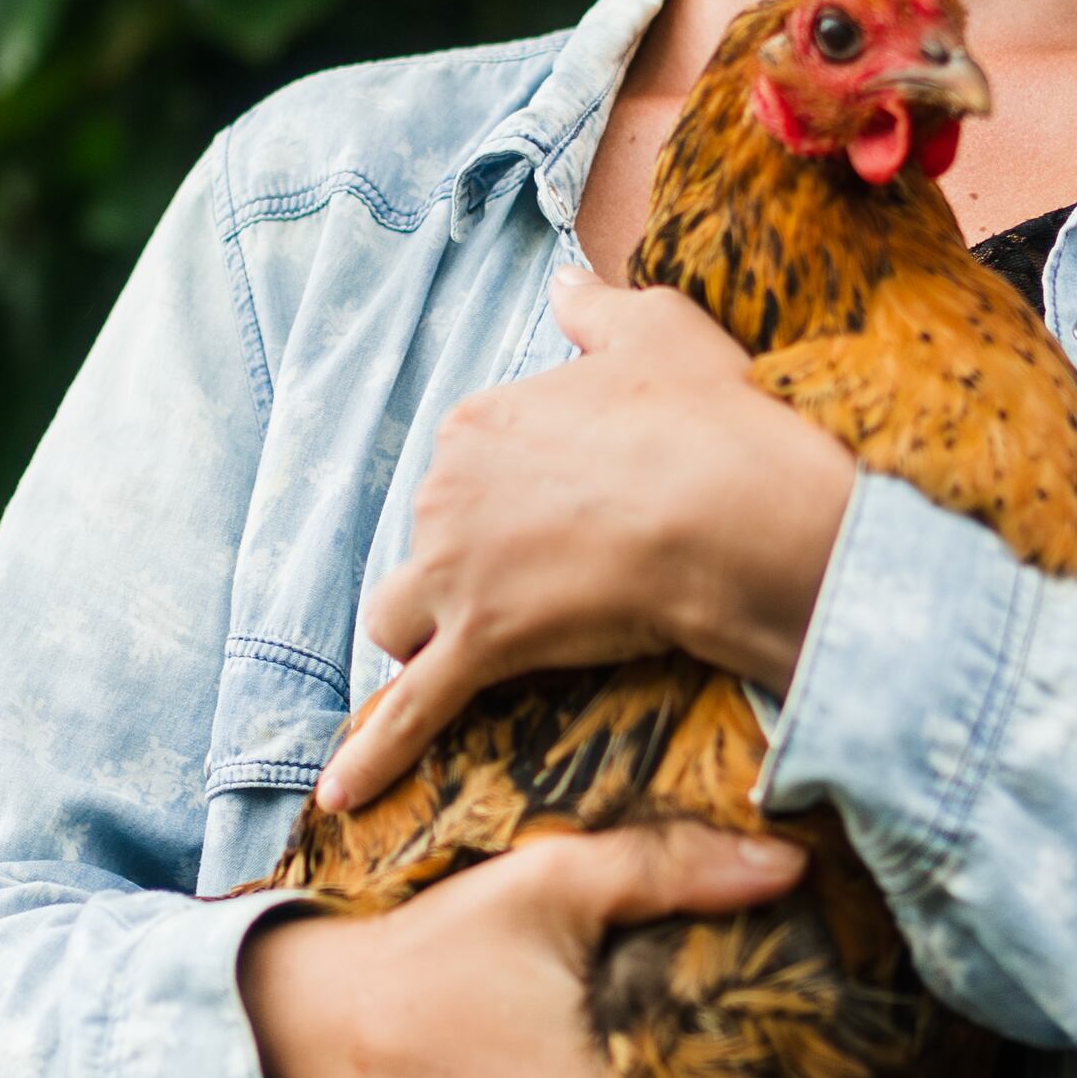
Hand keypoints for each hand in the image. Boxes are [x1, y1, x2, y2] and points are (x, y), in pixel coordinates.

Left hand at [312, 274, 857, 812]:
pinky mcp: (479, 646)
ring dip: (431, 639)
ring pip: (404, 620)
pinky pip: (413, 711)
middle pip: (430, 547)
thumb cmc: (707, 418)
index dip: (513, 502)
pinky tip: (343, 800)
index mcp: (479, 421)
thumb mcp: (655, 327)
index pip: (464, 470)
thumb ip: (597, 307)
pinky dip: (375, 758)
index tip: (572, 516)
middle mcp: (447, 491)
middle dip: (474, 572)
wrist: (733, 506)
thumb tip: (565, 277)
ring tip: (485, 658)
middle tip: (559, 585)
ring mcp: (456, 573)